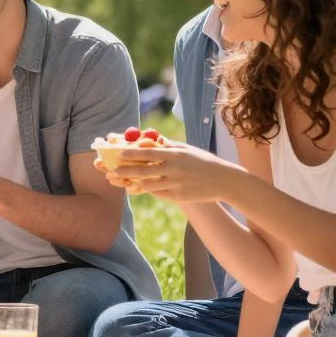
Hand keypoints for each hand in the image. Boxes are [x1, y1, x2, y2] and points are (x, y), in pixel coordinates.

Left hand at [96, 142, 240, 202]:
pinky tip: (135, 188)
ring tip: (118, 180)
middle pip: (144, 170)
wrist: (224, 181)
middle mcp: (174, 170)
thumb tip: (149, 139)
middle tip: (111, 170)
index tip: (118, 152)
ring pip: (148, 184)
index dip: (131, 153)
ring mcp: (175, 184)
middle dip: (125, 170)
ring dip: (131, 183)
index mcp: (175, 155)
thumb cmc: (203, 161)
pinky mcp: (178, 197)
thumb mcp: (187, 150)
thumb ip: (168, 146)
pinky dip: (146, 190)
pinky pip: (157, 194)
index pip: (148, 153)